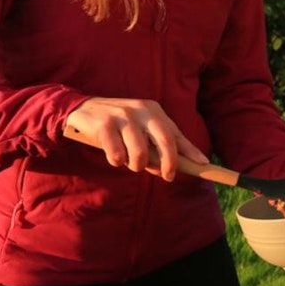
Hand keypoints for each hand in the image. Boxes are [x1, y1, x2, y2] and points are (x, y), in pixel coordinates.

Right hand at [63, 97, 209, 180]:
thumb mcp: (140, 127)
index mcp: (152, 109)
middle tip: (167, 176)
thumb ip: (157, 143)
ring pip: (140, 153)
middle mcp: (140, 110)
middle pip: (164, 140)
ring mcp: (122, 117)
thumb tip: (176, 166)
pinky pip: (117, 155)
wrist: (81, 109)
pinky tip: (112, 155)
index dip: (190, 150)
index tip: (203, 164)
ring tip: (128, 161)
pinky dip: (116, 161)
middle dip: (169, 163)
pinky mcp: (104, 126)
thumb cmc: (117, 124)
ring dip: (136, 165)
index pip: (175, 133)